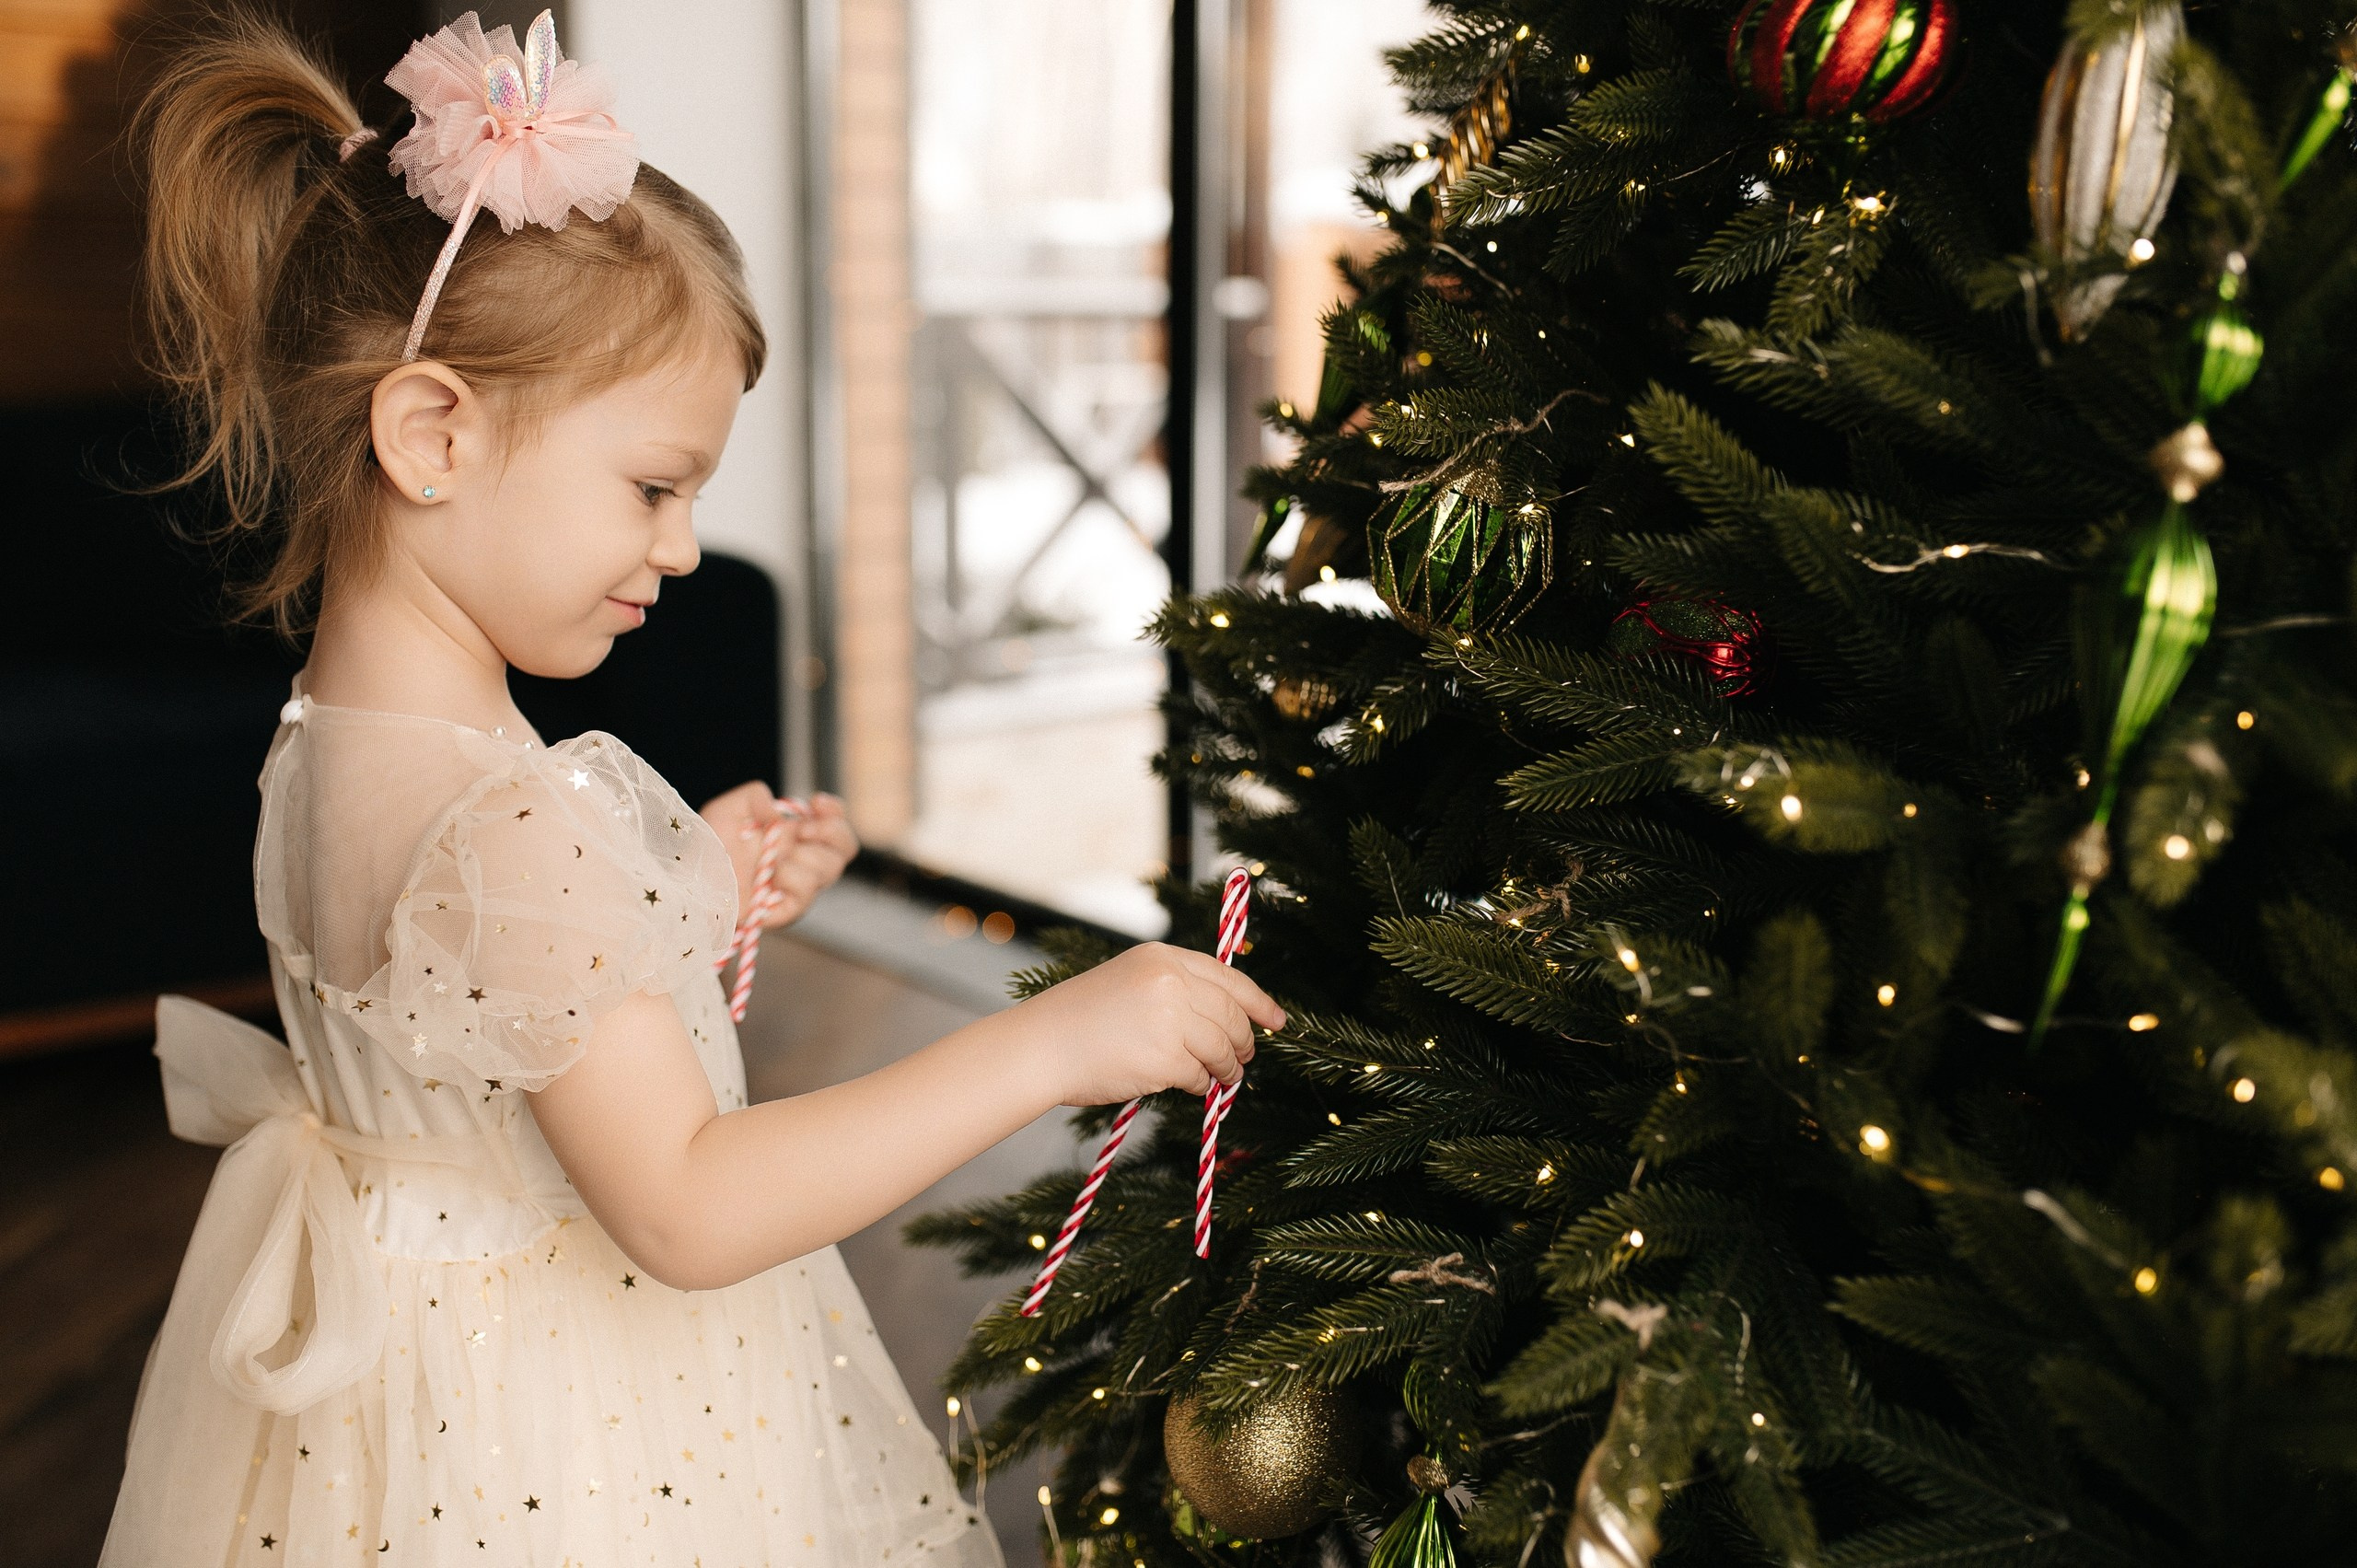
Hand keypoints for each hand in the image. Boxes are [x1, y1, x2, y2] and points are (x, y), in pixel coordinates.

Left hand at [698, 785, 858, 929]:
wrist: (691, 887)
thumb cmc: (706, 854)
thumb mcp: (725, 810)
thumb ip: (754, 795)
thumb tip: (780, 813)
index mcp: (792, 838)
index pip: (834, 824)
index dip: (835, 811)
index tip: (816, 802)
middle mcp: (801, 862)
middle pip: (846, 848)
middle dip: (830, 833)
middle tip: (800, 831)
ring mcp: (797, 887)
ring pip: (830, 868)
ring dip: (805, 857)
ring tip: (773, 859)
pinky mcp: (788, 910)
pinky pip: (807, 891)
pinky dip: (792, 878)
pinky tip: (770, 878)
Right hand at [1011, 942, 1286, 1106]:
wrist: (1042, 1046)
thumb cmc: (1080, 1018)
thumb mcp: (1129, 980)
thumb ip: (1174, 988)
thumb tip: (1224, 1017)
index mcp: (1162, 957)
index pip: (1228, 977)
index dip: (1259, 1001)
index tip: (1277, 1020)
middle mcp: (1171, 982)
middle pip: (1232, 1015)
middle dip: (1244, 1041)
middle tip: (1245, 1058)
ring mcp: (1170, 1019)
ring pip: (1222, 1048)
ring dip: (1228, 1068)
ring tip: (1225, 1078)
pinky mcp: (1166, 1058)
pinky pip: (1200, 1076)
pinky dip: (1200, 1085)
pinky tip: (1191, 1086)